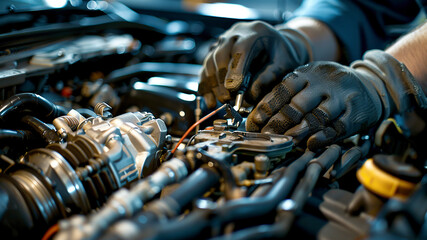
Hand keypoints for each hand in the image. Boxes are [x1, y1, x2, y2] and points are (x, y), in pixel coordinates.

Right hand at [198, 21, 311, 108]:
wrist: (275, 44)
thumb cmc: (281, 55)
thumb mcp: (282, 66)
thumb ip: (266, 79)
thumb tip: (247, 98)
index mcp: (255, 33)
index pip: (241, 49)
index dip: (235, 70)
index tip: (233, 90)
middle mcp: (235, 33)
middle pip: (221, 55)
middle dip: (222, 80)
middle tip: (227, 99)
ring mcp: (223, 41)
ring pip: (210, 61)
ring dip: (213, 84)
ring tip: (221, 101)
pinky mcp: (215, 51)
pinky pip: (205, 68)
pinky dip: (206, 85)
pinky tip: (211, 100)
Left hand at [247, 50, 426, 149]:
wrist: (371, 83)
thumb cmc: (329, 86)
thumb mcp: (309, 79)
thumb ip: (288, 92)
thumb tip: (259, 112)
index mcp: (306, 74)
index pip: (281, 91)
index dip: (265, 109)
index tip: (253, 124)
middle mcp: (323, 84)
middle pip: (296, 106)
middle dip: (277, 124)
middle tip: (265, 137)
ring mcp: (340, 98)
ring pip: (316, 118)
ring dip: (297, 133)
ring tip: (283, 143)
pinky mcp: (356, 114)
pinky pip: (337, 128)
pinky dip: (323, 138)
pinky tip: (311, 145)